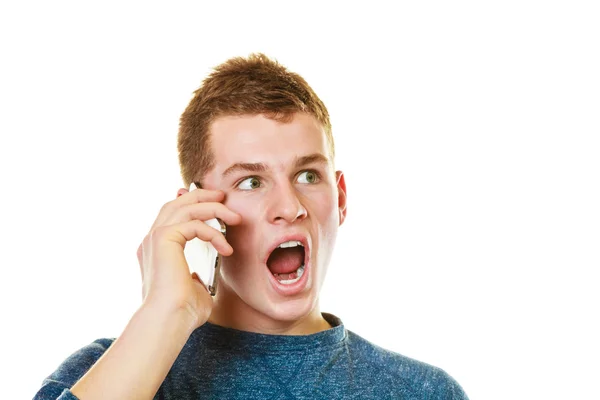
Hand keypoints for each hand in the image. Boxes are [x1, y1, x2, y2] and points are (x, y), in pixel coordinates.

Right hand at [136, 188, 240, 327]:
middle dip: (201, 195)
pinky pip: (194, 224)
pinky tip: (226, 249)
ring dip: (213, 208)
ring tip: (235, 217)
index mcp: (156, 251)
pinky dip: (213, 233)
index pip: (171, 216)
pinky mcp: (163, 239)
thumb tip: (198, 277)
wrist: (168, 321)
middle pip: (176, 203)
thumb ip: (195, 279)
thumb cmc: (181, 314)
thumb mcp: (193, 291)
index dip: (191, 204)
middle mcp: (151, 240)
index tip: (214, 204)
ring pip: (185, 207)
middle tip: (223, 196)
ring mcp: (154, 238)